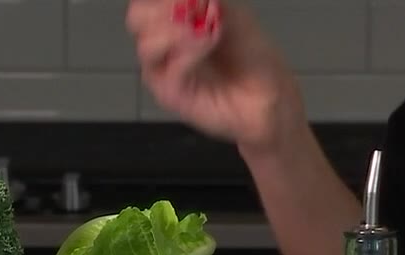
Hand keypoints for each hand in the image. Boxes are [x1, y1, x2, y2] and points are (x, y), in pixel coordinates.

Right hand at [127, 0, 302, 154]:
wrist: (268, 92)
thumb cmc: (251, 56)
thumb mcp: (232, 13)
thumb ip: (207, 0)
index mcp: (173, 23)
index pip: (145, 4)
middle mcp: (163, 46)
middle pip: (136, 20)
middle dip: (161, 10)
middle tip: (190, 11)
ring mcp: (164, 72)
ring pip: (146, 46)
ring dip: (176, 31)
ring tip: (206, 32)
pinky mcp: (170, 94)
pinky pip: (168, 69)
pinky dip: (190, 52)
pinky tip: (209, 44)